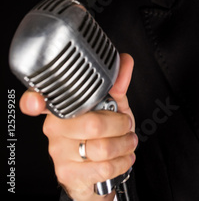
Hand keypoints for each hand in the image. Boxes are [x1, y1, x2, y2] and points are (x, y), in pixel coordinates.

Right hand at [19, 53, 136, 200]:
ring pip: (101, 148)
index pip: (39, 100)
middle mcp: (55, 128)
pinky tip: (123, 156)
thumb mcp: (113, 104)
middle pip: (92, 124)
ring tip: (127, 140)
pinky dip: (122, 161)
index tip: (37, 102)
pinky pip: (104, 167)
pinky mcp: (68, 173)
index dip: (35, 100)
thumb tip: (125, 61)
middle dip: (120, 125)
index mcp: (61, 106)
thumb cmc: (103, 133)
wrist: (99, 170)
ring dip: (124, 144)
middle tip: (125, 124)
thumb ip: (117, 83)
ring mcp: (59, 152)